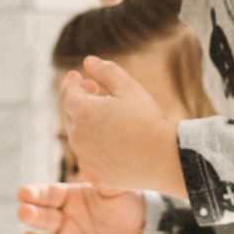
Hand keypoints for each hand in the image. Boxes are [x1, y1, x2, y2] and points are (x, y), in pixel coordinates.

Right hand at [17, 180, 144, 233]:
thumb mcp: (117, 189)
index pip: (45, 195)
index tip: (23, 193)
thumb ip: (104, 177)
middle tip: (25, 212)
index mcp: (68, 198)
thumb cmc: (127, 206)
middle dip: (29, 215)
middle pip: (40, 218)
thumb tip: (93, 161)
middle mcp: (63, 221)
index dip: (32, 194)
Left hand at [61, 56, 184, 191]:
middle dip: (78, 99)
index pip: (67, 92)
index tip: (77, 76)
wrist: (166, 159)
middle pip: (70, 113)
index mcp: (83, 112)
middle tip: (93, 89)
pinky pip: (87, 154)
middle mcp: (78, 137)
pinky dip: (92, 143)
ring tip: (104, 113)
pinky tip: (109, 138)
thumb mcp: (129, 87)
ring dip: (84, 121)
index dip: (71, 82)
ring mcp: (85, 157)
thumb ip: (106, 72)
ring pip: (77, 135)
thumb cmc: (148, 120)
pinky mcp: (96, 172)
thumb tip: (88, 62)